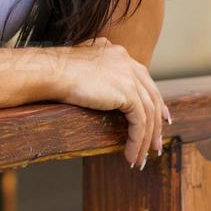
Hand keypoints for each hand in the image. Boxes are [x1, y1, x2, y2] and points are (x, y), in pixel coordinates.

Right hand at [52, 36, 170, 168]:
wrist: (50, 72)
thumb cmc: (53, 72)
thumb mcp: (81, 68)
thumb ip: (96, 74)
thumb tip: (99, 89)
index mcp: (116, 53)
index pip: (143, 78)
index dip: (153, 99)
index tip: (160, 117)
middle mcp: (126, 61)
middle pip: (151, 95)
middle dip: (156, 123)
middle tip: (155, 144)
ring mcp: (128, 76)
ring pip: (147, 113)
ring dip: (146, 139)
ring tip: (140, 158)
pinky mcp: (127, 92)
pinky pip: (139, 122)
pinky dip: (137, 141)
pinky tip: (130, 154)